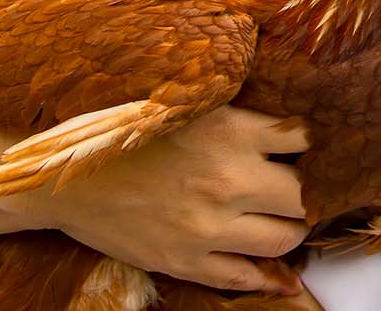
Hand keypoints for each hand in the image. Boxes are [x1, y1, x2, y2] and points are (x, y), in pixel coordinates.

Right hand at [0, 105, 310, 294]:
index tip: (311, 151)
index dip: (314, 146)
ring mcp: (210, 226)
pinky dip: (267, 277)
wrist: (66, 178)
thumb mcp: (185, 104)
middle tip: (304, 191)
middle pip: (303, 195)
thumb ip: (235, 113)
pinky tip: (278, 274)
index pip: (305, 139)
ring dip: (292, 231)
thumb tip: (285, 121)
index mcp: (230, 131)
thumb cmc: (123, 132)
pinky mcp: (188, 261)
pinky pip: (245, 277)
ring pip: (284, 239)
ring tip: (285, 222)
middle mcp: (229, 179)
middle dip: (309, 193)